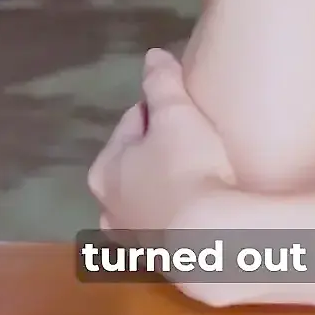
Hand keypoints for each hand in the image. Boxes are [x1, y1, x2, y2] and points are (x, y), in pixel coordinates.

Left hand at [88, 49, 236, 238]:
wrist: (210, 238)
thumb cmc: (187, 169)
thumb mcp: (176, 115)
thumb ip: (161, 83)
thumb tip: (152, 56)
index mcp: (104, 169)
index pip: (133, 121)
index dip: (161, 108)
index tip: (186, 107)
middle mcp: (108, 206)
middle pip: (136, 161)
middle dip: (159, 148)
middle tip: (195, 138)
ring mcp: (132, 237)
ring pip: (147, 196)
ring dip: (165, 184)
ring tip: (199, 173)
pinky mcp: (159, 258)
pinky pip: (166, 224)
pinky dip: (177, 213)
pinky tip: (198, 207)